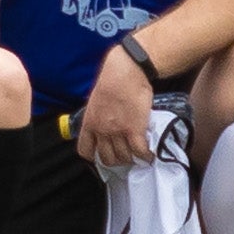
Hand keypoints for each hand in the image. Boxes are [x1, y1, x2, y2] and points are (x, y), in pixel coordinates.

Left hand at [73, 43, 154, 169]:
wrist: (127, 71)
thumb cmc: (112, 80)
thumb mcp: (96, 101)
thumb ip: (98, 117)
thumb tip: (103, 126)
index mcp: (89, 123)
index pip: (85, 150)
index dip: (94, 156)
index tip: (102, 155)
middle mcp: (102, 131)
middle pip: (106, 159)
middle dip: (116, 161)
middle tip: (124, 156)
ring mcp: (118, 132)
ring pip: (124, 157)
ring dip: (132, 159)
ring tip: (138, 155)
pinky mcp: (135, 130)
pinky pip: (140, 152)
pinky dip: (145, 156)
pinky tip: (148, 154)